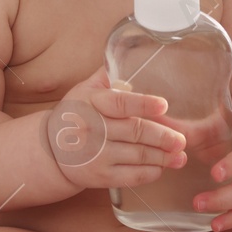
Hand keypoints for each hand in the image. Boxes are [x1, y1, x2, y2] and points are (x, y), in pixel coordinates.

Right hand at [45, 64, 187, 190]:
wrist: (51, 151)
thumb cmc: (75, 115)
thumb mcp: (84, 90)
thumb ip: (106, 76)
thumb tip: (126, 55)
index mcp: (93, 103)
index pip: (120, 103)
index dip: (143, 104)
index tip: (163, 105)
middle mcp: (94, 130)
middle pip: (135, 132)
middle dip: (162, 137)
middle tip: (180, 140)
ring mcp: (97, 155)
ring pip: (137, 156)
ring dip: (162, 157)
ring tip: (179, 155)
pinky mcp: (100, 177)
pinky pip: (131, 176)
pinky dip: (150, 172)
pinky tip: (161, 167)